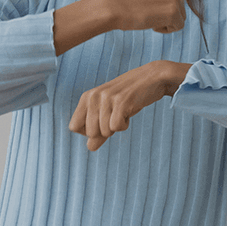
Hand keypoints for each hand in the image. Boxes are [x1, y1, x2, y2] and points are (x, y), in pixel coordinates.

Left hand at [70, 61, 184, 151]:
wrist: (152, 78)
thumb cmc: (129, 97)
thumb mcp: (109, 112)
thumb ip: (98, 130)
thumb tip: (90, 147)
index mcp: (86, 97)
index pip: (74, 127)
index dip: (88, 131)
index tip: (101, 122)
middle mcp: (93, 96)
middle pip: (90, 133)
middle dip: (105, 131)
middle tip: (115, 116)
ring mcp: (107, 98)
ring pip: (104, 131)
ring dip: (117, 127)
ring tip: (123, 111)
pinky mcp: (121, 101)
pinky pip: (116, 127)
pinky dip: (124, 125)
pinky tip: (129, 112)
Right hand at [108, 0, 186, 33]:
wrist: (115, 8)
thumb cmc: (127, 2)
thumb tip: (171, 4)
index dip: (162, 6)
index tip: (148, 6)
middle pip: (180, 8)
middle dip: (166, 15)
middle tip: (148, 13)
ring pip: (180, 18)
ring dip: (166, 22)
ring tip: (150, 18)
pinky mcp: (173, 12)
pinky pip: (178, 27)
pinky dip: (166, 29)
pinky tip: (152, 24)